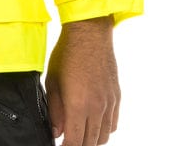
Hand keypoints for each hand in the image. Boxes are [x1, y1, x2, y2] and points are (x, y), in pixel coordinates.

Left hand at [45, 16, 119, 145]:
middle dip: (78, 145)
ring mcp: (109, 103)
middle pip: (90, 143)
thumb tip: (56, 131)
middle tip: (67, 140)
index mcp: (79, 105)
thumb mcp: (53, 80)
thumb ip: (55, 109)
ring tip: (78, 135)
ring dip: (91, 140)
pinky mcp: (116, 97)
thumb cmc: (67, 53)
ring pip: (103, 136)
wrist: (90, 34)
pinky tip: (93, 124)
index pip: (75, 142)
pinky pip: (113, 124)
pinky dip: (103, 130)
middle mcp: (97, 108)